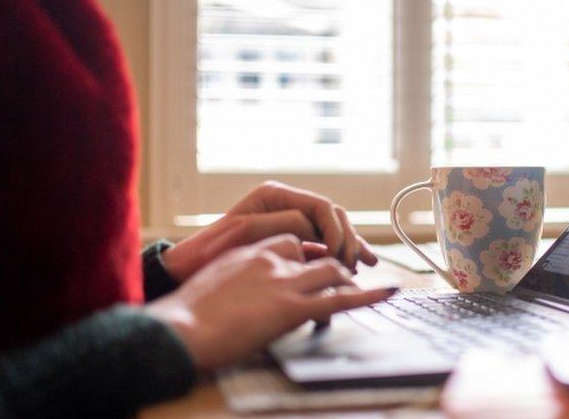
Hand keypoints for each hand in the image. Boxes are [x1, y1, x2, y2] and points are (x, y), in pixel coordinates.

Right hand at [145, 235, 395, 371]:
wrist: (179, 330)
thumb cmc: (187, 315)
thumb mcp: (217, 283)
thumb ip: (239, 278)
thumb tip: (249, 292)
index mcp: (251, 249)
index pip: (294, 239)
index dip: (311, 252)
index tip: (318, 262)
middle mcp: (272, 258)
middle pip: (318, 251)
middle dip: (337, 260)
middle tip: (347, 274)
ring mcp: (284, 281)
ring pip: (333, 270)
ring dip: (348, 278)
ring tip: (359, 287)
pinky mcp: (292, 308)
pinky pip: (340, 298)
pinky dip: (370, 295)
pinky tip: (389, 291)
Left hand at [162, 181, 377, 280]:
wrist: (189, 271)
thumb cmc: (210, 251)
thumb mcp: (246, 232)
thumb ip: (284, 224)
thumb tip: (314, 228)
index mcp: (275, 195)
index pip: (321, 207)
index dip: (335, 230)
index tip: (338, 255)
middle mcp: (286, 205)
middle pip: (332, 217)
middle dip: (348, 239)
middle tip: (354, 265)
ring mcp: (290, 224)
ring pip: (333, 231)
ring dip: (350, 247)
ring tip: (364, 265)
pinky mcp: (291, 243)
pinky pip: (323, 245)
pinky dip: (340, 255)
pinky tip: (355, 266)